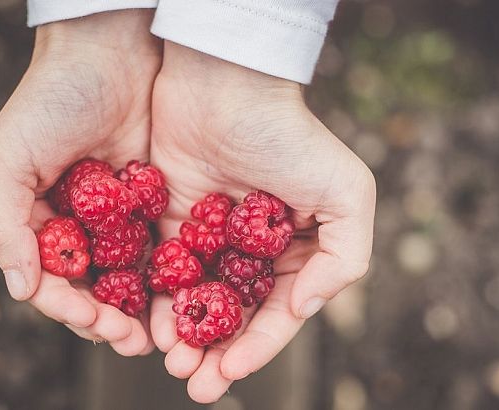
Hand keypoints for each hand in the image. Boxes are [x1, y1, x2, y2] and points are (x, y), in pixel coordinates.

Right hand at [0, 10, 160, 355]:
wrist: (111, 55)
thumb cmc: (52, 100)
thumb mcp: (9, 157)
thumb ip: (6, 223)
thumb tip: (19, 289)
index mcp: (41, 221)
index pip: (53, 280)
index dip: (71, 308)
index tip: (97, 324)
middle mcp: (82, 225)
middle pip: (95, 287)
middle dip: (111, 320)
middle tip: (135, 343)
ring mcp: (121, 217)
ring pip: (131, 275)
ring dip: (143, 308)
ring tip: (161, 335)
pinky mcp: (157, 202)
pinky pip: (164, 246)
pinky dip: (171, 274)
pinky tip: (186, 294)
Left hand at [148, 42, 375, 401]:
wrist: (225, 86)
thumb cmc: (290, 136)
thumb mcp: (347, 193)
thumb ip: (346, 257)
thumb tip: (303, 308)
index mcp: (295, 248)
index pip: (277, 311)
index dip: (258, 346)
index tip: (231, 371)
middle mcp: (253, 249)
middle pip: (234, 315)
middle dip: (217, 353)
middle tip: (196, 384)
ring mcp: (211, 238)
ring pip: (197, 301)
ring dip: (185, 337)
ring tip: (172, 363)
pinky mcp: (172, 222)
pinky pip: (164, 272)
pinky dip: (158, 302)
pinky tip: (151, 326)